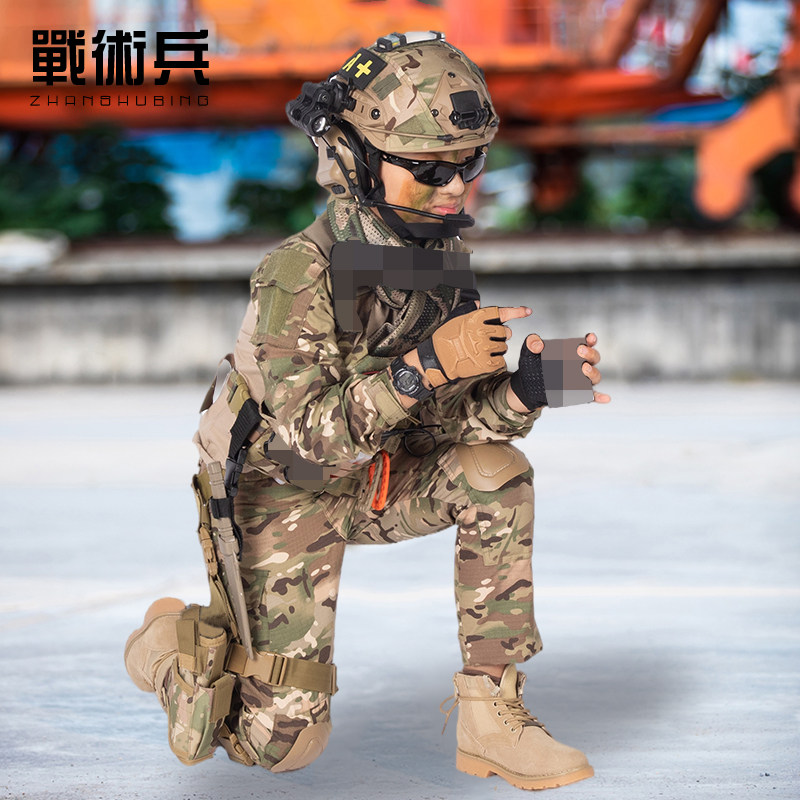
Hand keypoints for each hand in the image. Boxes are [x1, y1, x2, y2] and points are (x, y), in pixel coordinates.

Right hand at [417, 302, 531, 386]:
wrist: (436, 360)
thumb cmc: (444, 338)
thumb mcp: (454, 319)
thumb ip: (469, 310)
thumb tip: (478, 302)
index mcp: (475, 318)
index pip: (501, 313)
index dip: (516, 312)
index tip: (527, 311)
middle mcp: (481, 331)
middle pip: (506, 332)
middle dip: (501, 336)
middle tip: (489, 340)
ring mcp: (483, 348)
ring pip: (504, 347)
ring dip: (497, 349)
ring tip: (483, 350)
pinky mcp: (484, 363)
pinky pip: (500, 361)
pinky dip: (495, 361)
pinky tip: (484, 360)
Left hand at [516, 331, 610, 404]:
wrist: (527, 385)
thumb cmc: (533, 365)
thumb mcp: (529, 352)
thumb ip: (532, 342)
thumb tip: (538, 345)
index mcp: (573, 352)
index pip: (587, 344)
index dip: (591, 340)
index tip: (589, 338)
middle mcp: (581, 365)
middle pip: (594, 358)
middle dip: (590, 354)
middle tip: (580, 351)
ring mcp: (580, 380)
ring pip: (595, 376)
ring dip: (593, 372)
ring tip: (584, 369)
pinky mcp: (577, 393)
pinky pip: (592, 396)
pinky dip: (599, 397)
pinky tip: (604, 398)